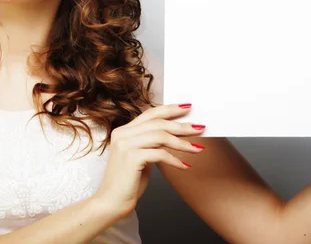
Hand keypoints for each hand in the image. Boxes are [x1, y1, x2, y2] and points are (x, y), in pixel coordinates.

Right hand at [93, 103, 205, 218]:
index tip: (187, 108)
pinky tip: (185, 166)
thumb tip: (173, 134)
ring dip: (183, 143)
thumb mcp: (140, 156)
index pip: (150, 114)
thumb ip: (150, 143)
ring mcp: (125, 145)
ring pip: (160, 136)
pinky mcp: (131, 158)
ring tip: (197, 148)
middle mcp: (122, 134)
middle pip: (157, 123)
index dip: (170, 109)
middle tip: (199, 128)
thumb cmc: (128, 182)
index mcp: (123, 131)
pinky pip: (160, 154)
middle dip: (181, 125)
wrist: (111, 203)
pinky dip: (175, 160)